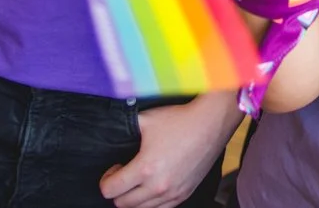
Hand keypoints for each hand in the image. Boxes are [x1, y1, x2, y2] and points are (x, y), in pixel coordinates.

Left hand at [99, 95, 236, 207]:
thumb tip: (110, 131)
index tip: (114, 169)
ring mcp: (173, 192)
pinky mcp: (185, 193)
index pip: (110, 190)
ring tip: (139, 180)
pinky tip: (153, 186)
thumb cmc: (179, 119)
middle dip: (118, 190)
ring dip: (134, 198)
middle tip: (125, 174)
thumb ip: (124, 129)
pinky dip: (151, 202)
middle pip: (122, 204)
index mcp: (145, 168)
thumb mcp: (145, 120)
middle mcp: (158, 186)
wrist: (211, 121)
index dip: (106, 179)